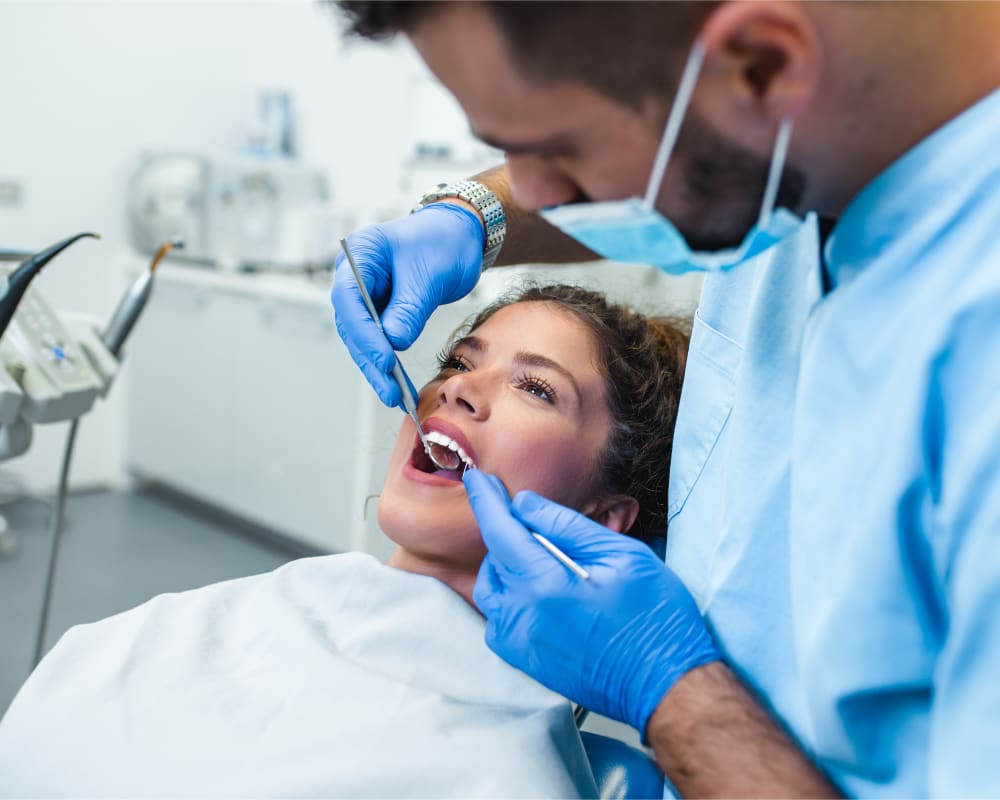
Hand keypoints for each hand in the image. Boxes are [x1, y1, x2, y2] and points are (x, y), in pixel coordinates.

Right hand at [332, 204, 484, 407]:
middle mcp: (355, 276)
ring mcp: (366, 295)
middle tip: (389, 389)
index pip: (349, 299)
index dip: (364, 333)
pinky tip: (399, 385)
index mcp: (360, 254)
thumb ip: (409, 308)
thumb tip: (393, 343)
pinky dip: (389, 363)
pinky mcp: (380, 312)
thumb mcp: (430, 275)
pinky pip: (380, 340)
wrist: (459, 236)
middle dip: (370, 359)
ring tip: (395, 396)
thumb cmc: (444, 241)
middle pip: (352, 324)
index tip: (385, 358)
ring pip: (363, 339)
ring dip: (378, 369)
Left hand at [464, 470, 719, 735]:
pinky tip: (540, 592)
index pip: (500, 531)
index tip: (476, 479)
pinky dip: (509, 598)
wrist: (665, 686)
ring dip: (506, 566)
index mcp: (546, 586)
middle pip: (495, 560)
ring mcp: (521, 644)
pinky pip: (499, 620)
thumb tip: (524, 505)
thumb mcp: (622, 555)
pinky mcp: (526, 662)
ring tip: (543, 557)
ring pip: (492, 591)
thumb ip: (567, 526)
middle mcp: (523, 617)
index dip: (486, 501)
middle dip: (508, 534)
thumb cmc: (655, 618)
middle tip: (538, 523)